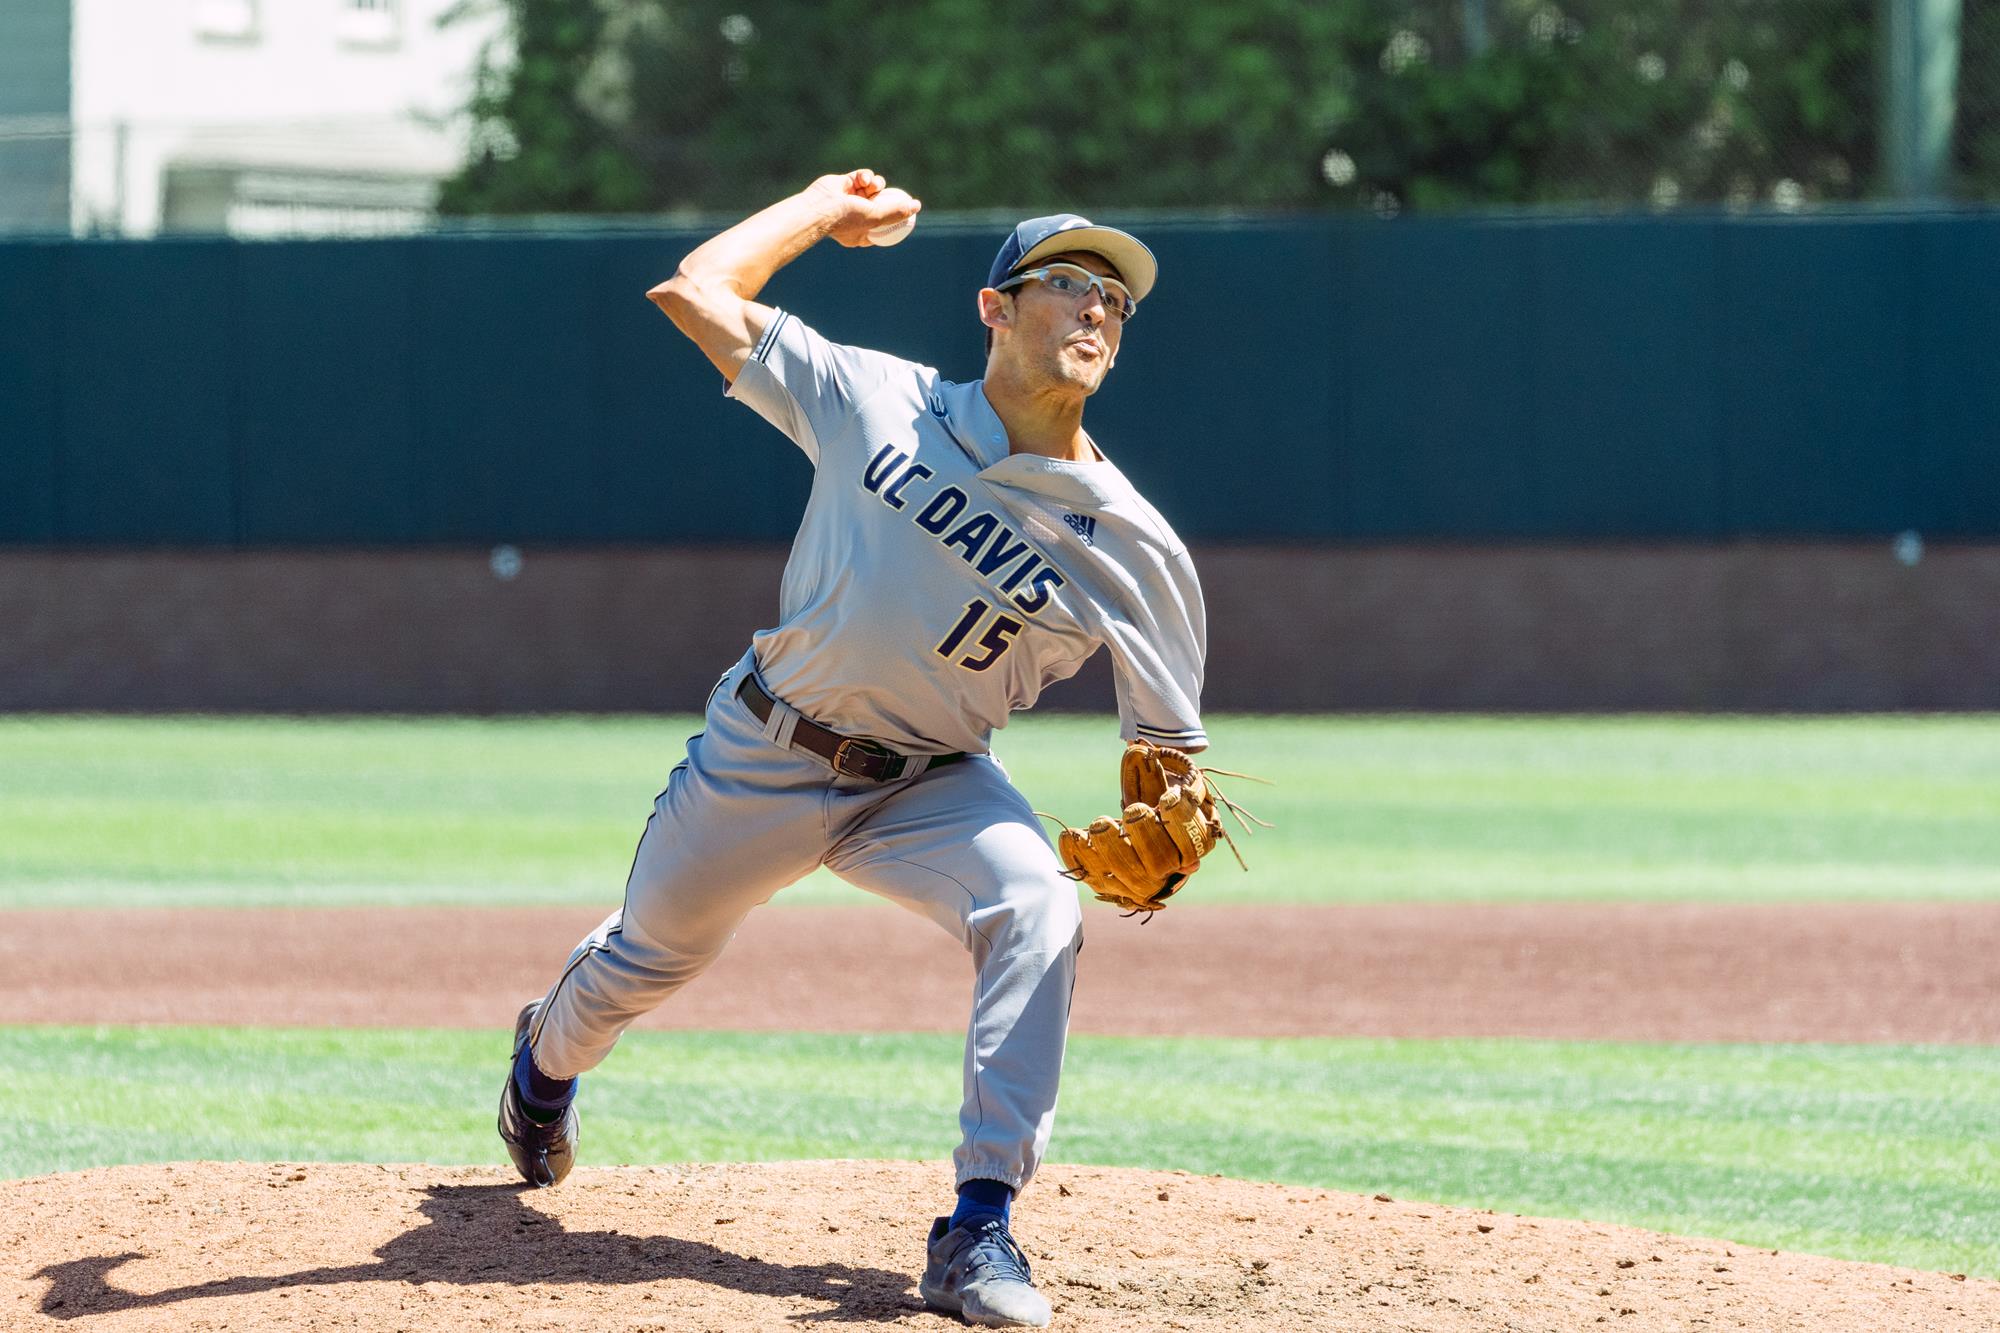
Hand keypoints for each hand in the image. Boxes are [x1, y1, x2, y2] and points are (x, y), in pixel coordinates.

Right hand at [807, 169, 921, 247]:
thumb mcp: (876, 218)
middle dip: (888, 198)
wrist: (820, 207)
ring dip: (877, 184)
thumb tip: (917, 206)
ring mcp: (850, 199)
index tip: (907, 211)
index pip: (884, 225)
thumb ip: (897, 213)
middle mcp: (856, 216)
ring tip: (873, 186)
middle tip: (897, 194)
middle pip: (881, 204)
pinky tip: (864, 179)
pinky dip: (866, 176)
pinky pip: (862, 177)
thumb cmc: (846, 218)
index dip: (895, 217)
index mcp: (861, 232)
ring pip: (873, 188)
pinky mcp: (845, 183)